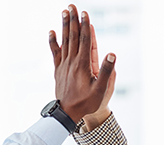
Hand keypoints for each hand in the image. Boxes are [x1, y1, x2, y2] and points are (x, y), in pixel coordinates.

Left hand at [49, 4, 114, 121]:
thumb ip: (106, 71)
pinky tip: (52, 31)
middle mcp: (72, 61)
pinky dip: (53, 41)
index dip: (85, 25)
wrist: (67, 114)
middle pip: (73, 36)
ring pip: (64, 41)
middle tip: (72, 6)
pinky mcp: (58, 70)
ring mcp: (63, 65)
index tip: (85, 13)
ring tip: (64, 12)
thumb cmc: (87, 103)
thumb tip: (111, 53)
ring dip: (65, 25)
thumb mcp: (101, 89)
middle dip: (73, 20)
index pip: (85, 40)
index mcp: (83, 64)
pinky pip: (55, 52)